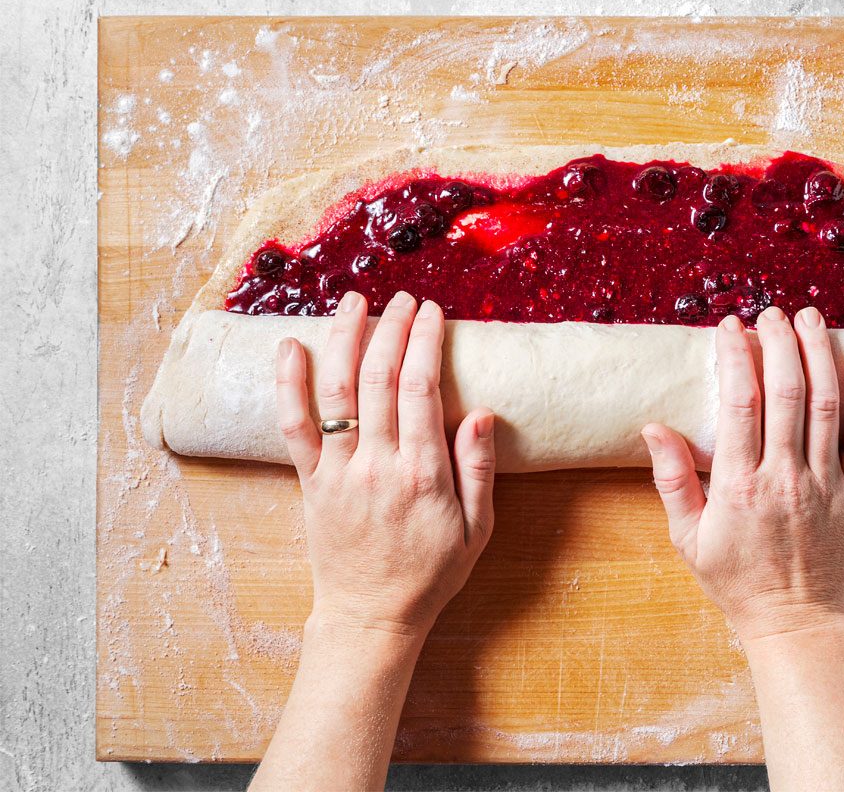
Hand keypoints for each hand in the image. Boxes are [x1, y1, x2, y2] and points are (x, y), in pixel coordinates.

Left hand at [275, 291, 495, 638]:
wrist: (371, 617)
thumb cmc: (431, 574)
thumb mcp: (477, 530)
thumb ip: (479, 471)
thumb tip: (483, 415)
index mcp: (423, 475)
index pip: (420, 389)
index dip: (424, 342)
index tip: (431, 311)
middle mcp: (378, 466)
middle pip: (378, 379)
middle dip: (390, 328)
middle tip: (401, 299)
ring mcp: (339, 473)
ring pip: (336, 392)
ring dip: (343, 339)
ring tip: (353, 301)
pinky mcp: (311, 483)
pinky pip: (293, 427)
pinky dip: (288, 384)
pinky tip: (290, 347)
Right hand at [642, 306, 843, 640]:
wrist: (797, 622)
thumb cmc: (737, 582)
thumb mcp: (688, 538)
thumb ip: (672, 480)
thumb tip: (653, 428)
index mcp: (739, 486)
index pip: (739, 403)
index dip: (736, 356)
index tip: (730, 327)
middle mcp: (785, 477)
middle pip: (786, 391)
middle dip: (779, 342)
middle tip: (771, 313)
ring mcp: (826, 482)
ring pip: (827, 402)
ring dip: (818, 352)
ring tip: (809, 317)